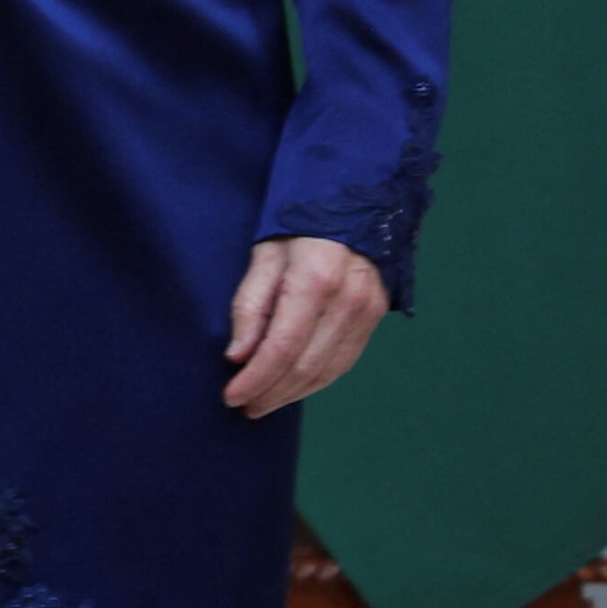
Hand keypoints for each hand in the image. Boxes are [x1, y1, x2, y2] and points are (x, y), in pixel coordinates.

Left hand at [220, 235, 388, 415]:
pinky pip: (344, 361)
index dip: (256, 378)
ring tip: (262, 403)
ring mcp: (367, 311)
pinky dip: (316, 380)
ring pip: (328, 370)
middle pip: (306, 365)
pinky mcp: (375, 317)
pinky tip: (293, 386)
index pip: (283, 346)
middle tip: (243, 406)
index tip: (231, 396)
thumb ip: (250, 304)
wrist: (354, 200)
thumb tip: (237, 355)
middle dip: (271, 392)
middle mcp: (348, 300)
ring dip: (293, 393)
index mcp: (315, 279)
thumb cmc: (298, 222)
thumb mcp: (263, 252)